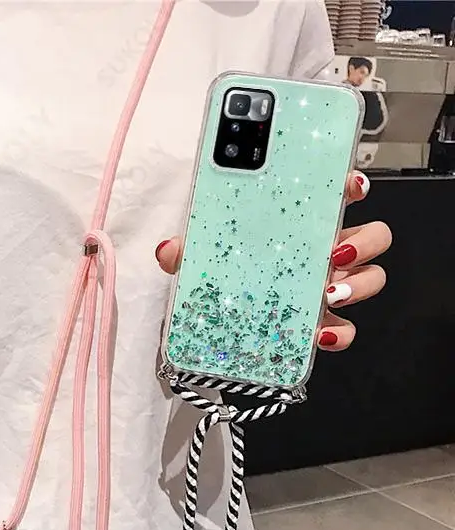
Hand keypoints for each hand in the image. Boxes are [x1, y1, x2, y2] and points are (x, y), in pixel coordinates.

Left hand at [155, 170, 390, 351]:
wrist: (216, 330)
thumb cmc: (219, 282)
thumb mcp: (199, 263)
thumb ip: (186, 253)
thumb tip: (168, 249)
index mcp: (299, 230)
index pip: (337, 197)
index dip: (352, 186)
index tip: (350, 185)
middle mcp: (321, 256)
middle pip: (371, 238)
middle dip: (364, 241)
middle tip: (335, 252)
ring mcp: (327, 290)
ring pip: (370, 279)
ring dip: (360, 285)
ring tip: (329, 294)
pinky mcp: (321, 326)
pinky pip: (345, 330)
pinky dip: (340, 334)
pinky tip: (320, 334)